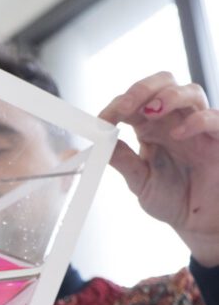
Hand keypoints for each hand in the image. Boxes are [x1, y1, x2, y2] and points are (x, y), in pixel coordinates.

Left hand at [99, 72, 218, 266]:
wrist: (198, 221)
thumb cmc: (172, 197)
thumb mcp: (139, 181)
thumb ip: (122, 160)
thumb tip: (97, 142)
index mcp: (151, 127)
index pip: (133, 102)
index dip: (116, 106)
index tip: (101, 121)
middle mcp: (174, 120)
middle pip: (163, 83)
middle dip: (142, 89)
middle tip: (125, 107)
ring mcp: (198, 127)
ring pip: (190, 92)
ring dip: (169, 96)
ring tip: (151, 111)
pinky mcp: (218, 140)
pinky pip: (214, 119)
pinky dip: (197, 121)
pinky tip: (178, 133)